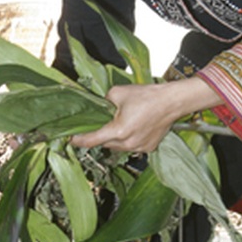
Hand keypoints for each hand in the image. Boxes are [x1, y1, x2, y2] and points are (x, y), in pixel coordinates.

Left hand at [71, 77, 218, 153]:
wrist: (172, 101)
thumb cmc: (147, 96)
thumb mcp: (118, 92)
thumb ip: (103, 101)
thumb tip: (98, 106)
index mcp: (118, 131)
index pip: (91, 140)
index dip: (78, 140)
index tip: (69, 139)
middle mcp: (128, 143)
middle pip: (105, 143)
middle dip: (100, 135)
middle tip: (99, 123)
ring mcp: (139, 148)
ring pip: (118, 147)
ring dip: (114, 138)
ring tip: (120, 123)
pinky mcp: (148, 148)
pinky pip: (131, 146)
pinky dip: (128, 139)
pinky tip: (133, 127)